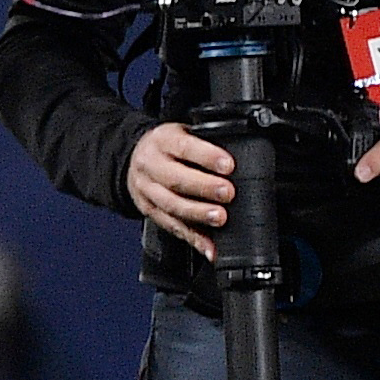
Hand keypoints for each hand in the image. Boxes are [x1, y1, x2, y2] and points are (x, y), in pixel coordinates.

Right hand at [130, 121, 234, 254]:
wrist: (135, 156)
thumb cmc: (171, 146)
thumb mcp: (185, 133)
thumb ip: (208, 140)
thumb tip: (243, 150)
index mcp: (163, 141)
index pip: (184, 147)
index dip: (206, 156)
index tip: (228, 165)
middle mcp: (151, 165)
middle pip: (175, 179)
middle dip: (204, 188)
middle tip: (228, 193)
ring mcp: (147, 190)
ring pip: (171, 205)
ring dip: (198, 214)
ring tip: (220, 218)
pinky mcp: (149, 211)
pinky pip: (171, 227)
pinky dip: (193, 239)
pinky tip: (210, 247)